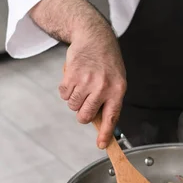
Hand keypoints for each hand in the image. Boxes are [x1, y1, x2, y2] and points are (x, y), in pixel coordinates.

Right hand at [59, 25, 126, 149]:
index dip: (106, 133)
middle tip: (86, 100)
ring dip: (74, 99)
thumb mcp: (117, 79)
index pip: (112, 117)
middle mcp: (103, 87)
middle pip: (85, 116)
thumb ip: (109, 99)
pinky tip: (75, 78)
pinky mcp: (71, 76)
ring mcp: (86, 81)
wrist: (95, 37)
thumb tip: (100, 122)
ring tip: (82, 84)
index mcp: (118, 89)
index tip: (102, 145)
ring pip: (73, 106)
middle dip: (83, 113)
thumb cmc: (107, 60)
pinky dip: (66, 89)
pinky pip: (64, 94)